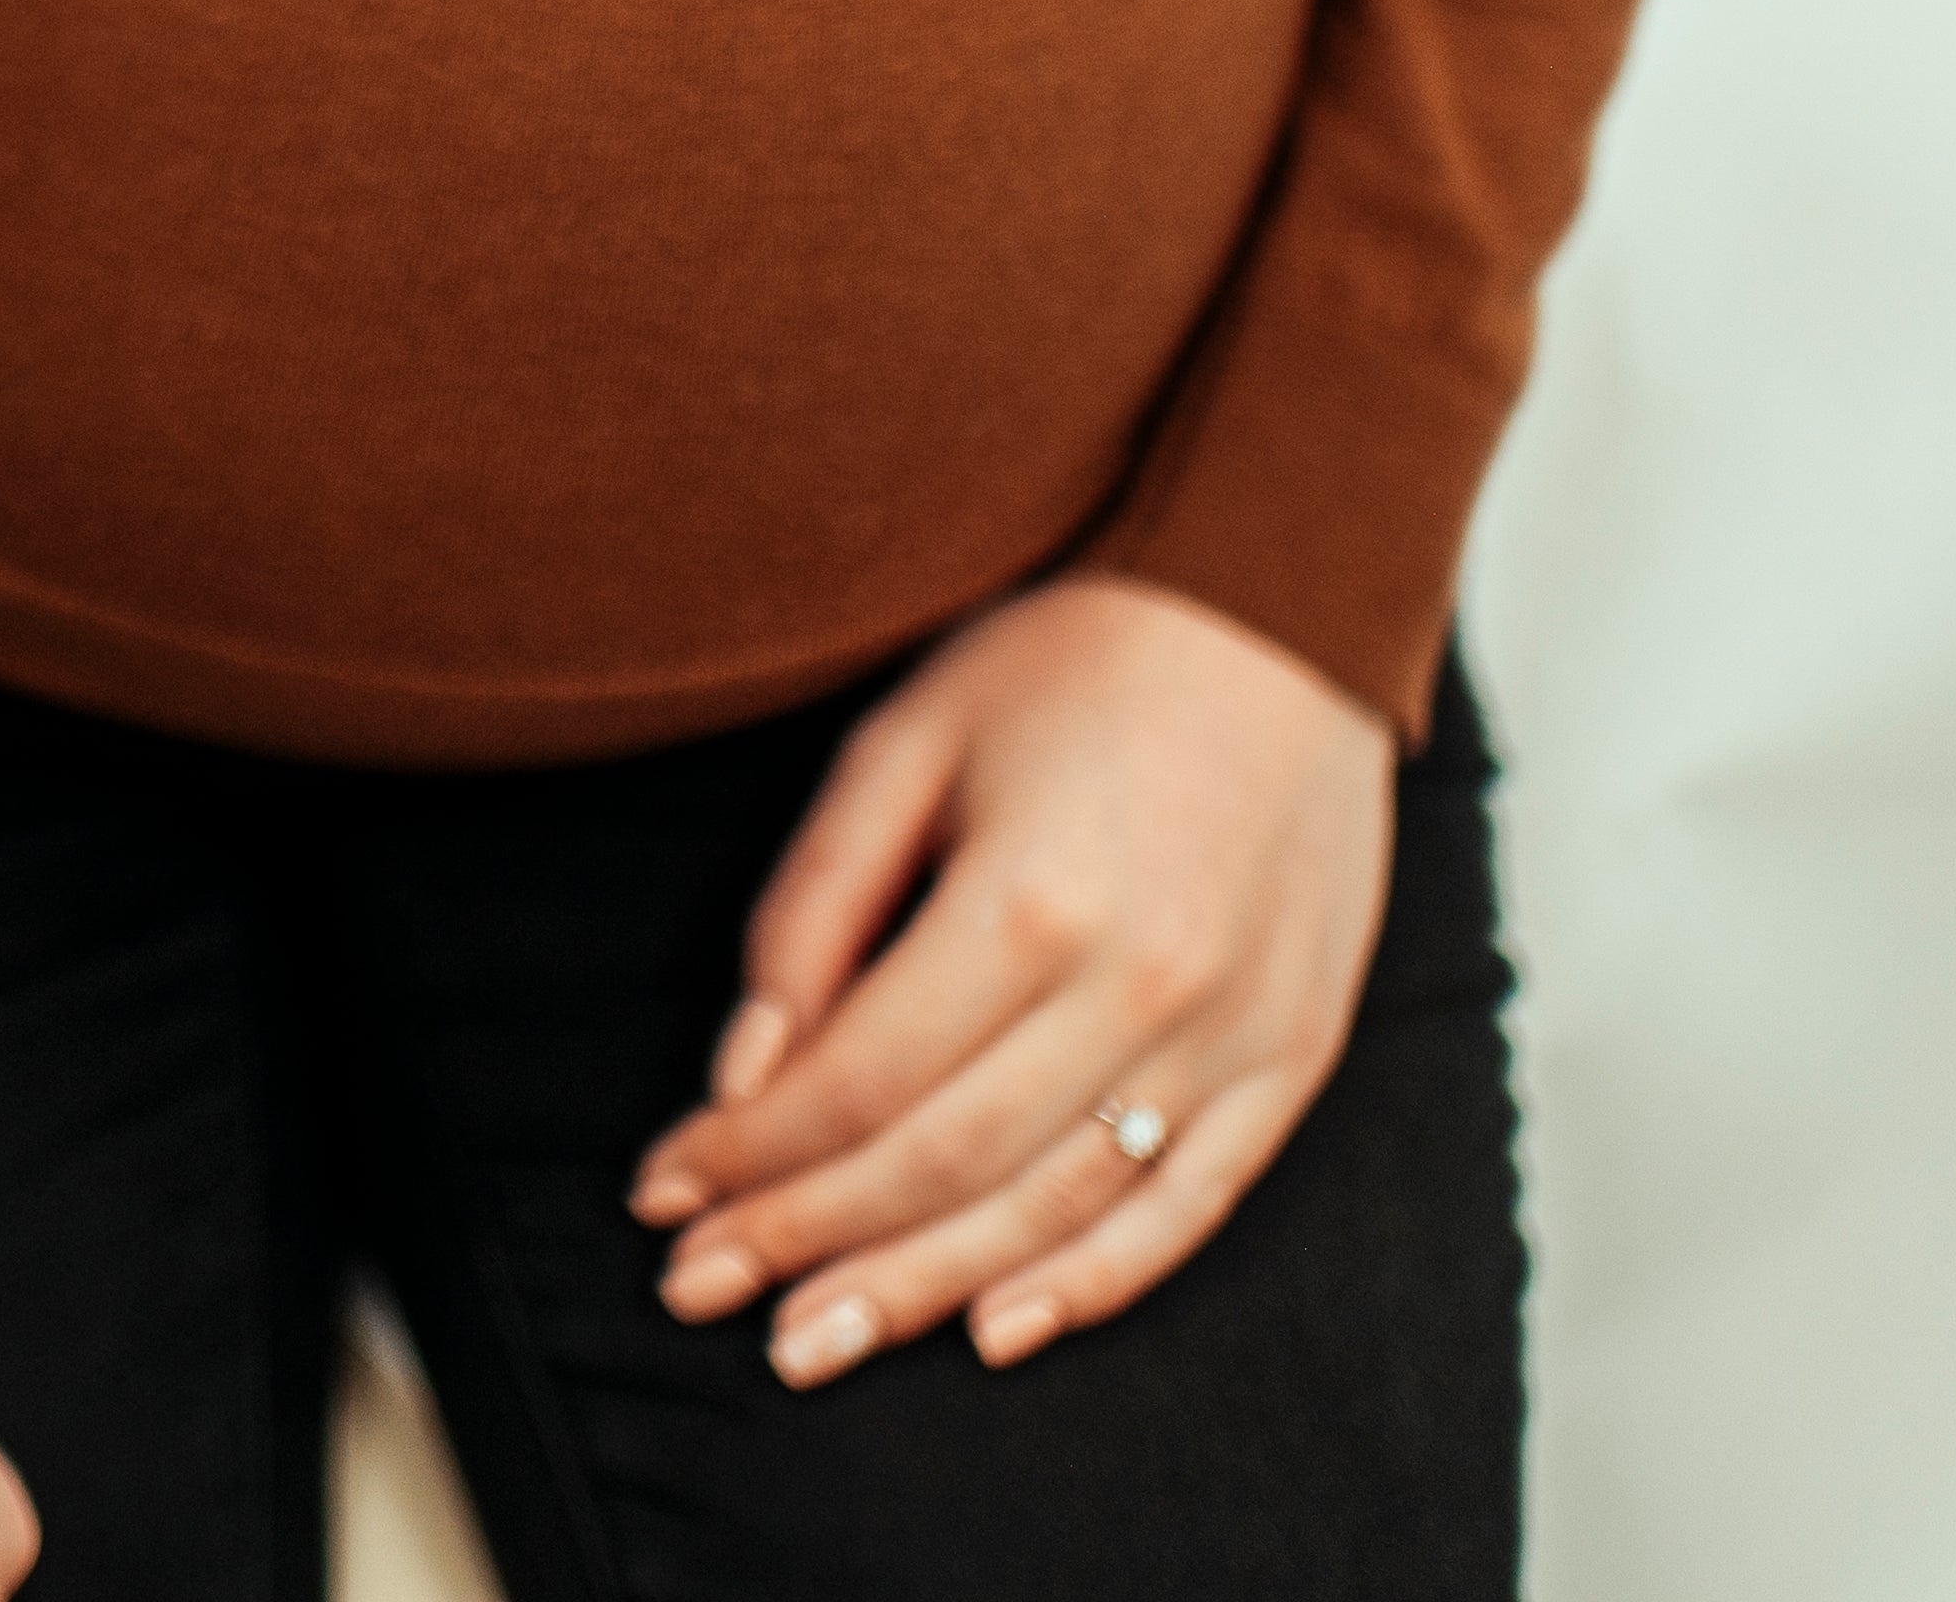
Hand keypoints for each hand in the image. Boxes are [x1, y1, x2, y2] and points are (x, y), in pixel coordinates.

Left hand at [623, 580, 1392, 1384]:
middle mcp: (1142, 986)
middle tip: (701, 1294)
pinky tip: (994, 1331)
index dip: (750, 1155)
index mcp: (1030, 899)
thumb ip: (813, 909)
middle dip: (806, 1242)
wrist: (1283, 611)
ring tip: (813, 1344)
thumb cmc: (1073, 661)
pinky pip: (1189, 1208)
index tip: (662, 1195)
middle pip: (943, 1165)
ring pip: (1055, 1211)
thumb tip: (746, 1075)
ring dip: (923, 1292)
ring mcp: (1233, 1033)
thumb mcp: (904, 743)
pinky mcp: (1293, 1054)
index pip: (857, 1082)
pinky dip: (1092, 1284)